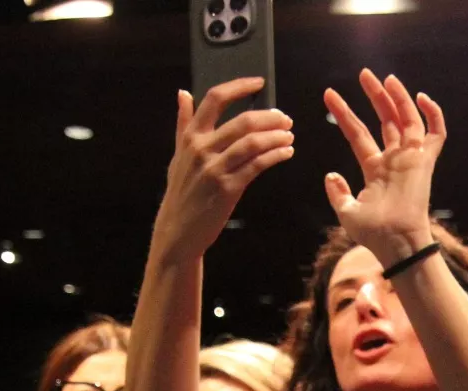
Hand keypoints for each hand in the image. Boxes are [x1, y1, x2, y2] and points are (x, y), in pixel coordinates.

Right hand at [151, 79, 293, 264]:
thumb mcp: (178, 155)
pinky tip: (286, 153)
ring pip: (253, 143)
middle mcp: (201, 149)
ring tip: (289, 136)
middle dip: (269, 118)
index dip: (239, 86)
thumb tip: (183, 93)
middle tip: (285, 120)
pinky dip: (275, 156)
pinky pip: (257, 166)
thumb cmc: (181, 192)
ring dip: (276, 137)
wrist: (178, 231)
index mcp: (190, 136)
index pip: (215, 99)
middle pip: (242, 121)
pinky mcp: (227, 189)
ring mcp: (215, 169)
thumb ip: (183, 123)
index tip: (259, 82)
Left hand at [322, 69, 443, 265]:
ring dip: (398, 98)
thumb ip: (338, 193)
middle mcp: (393, 160)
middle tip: (364, 74)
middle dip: (375, 96)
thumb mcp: (347, 212)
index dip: (344, 114)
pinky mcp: (425, 162)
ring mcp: (410, 159)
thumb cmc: (373, 234)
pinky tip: (421, 98)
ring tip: (386, 78)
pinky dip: (433, 115)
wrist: (395, 243)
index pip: (358, 134)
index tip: (329, 95)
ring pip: (408, 120)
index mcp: (374, 169)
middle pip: (386, 120)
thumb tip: (330, 175)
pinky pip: (436, 134)